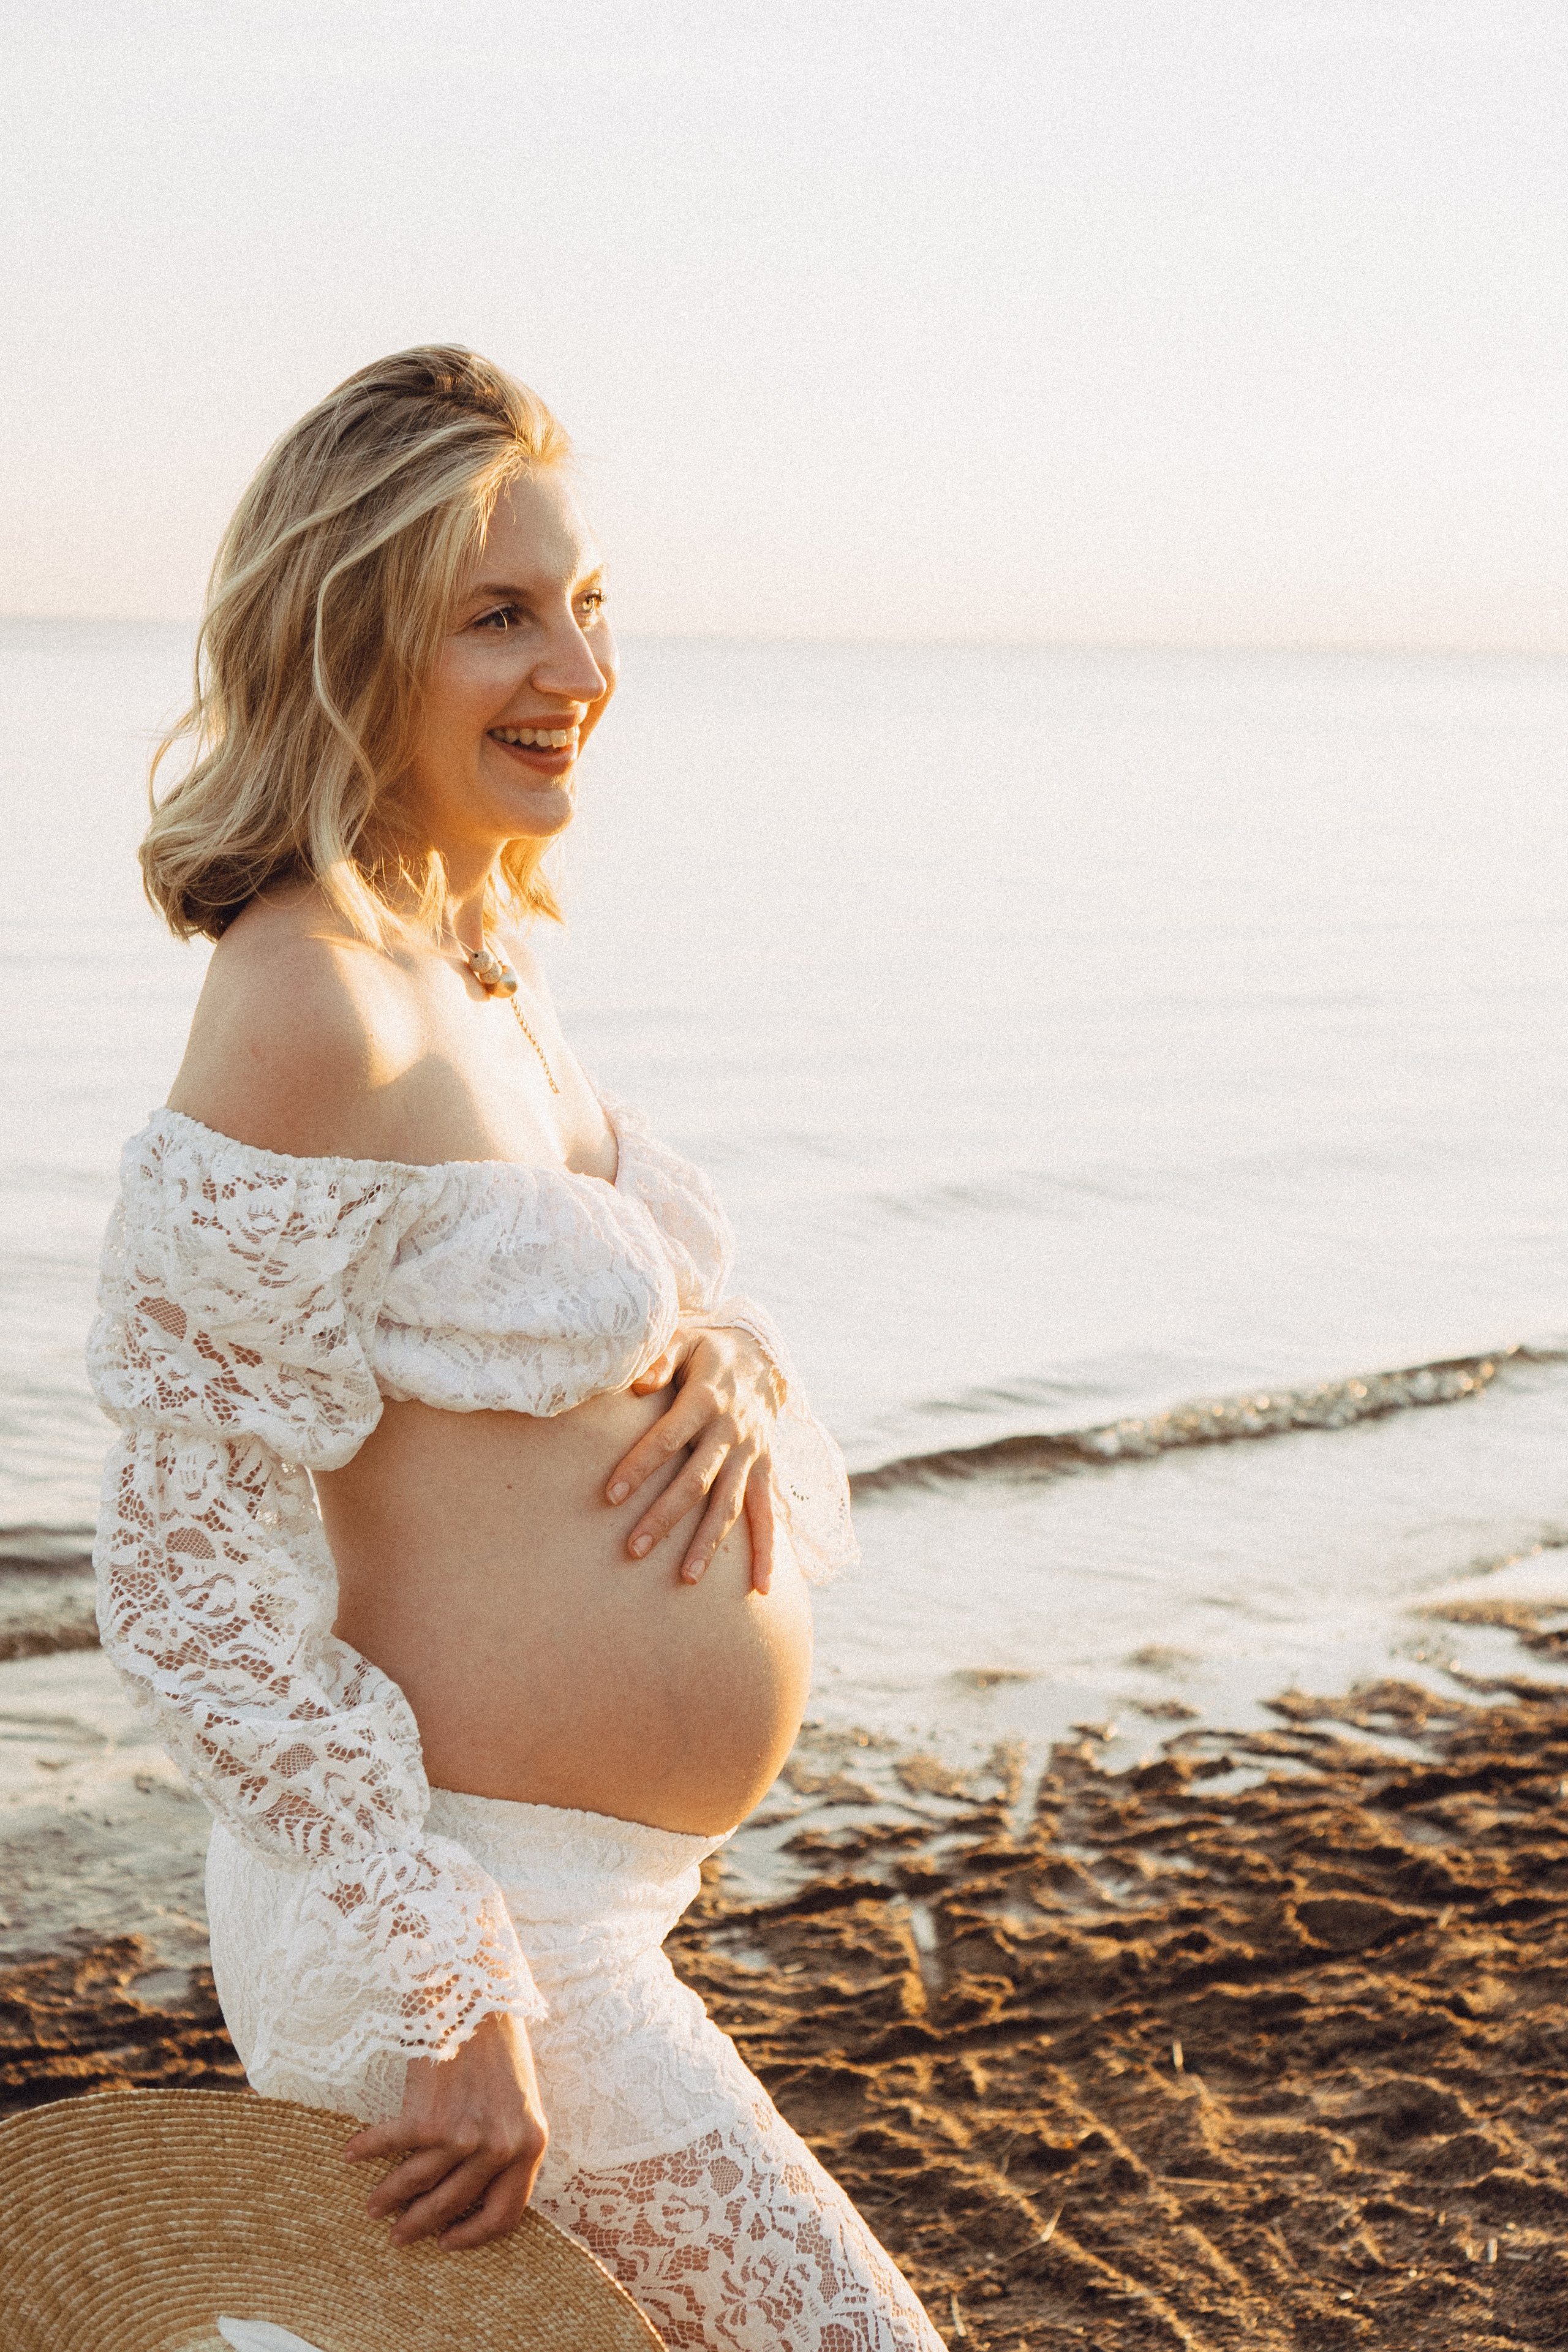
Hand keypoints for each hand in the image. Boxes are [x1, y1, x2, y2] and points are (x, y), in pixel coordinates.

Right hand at [343, 2009, 547, 2251]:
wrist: (476, 1991)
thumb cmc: (498, 2042)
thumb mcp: (520, 2100)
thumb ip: (506, 2142)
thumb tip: (473, 2188)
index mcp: (530, 2145)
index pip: (505, 2213)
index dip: (473, 2236)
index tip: (448, 2242)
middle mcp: (499, 2148)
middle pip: (453, 2206)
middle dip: (420, 2225)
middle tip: (398, 2236)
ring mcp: (462, 2137)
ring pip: (417, 2185)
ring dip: (388, 2199)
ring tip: (372, 2207)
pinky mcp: (426, 2120)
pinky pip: (388, 2146)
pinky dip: (366, 2150)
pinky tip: (351, 2153)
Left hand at [607, 1327, 780, 1592]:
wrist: (761, 1354)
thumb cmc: (706, 1350)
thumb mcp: (683, 1338)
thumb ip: (660, 1359)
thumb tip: (639, 1385)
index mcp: (705, 1399)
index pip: (668, 1438)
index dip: (640, 1465)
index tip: (609, 1495)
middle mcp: (732, 1431)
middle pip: (696, 1480)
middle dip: (665, 1516)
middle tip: (634, 1549)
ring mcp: (752, 1454)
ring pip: (729, 1503)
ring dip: (709, 1542)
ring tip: (686, 1579)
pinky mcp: (766, 1468)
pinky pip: (769, 1513)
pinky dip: (769, 1550)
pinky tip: (761, 1588)